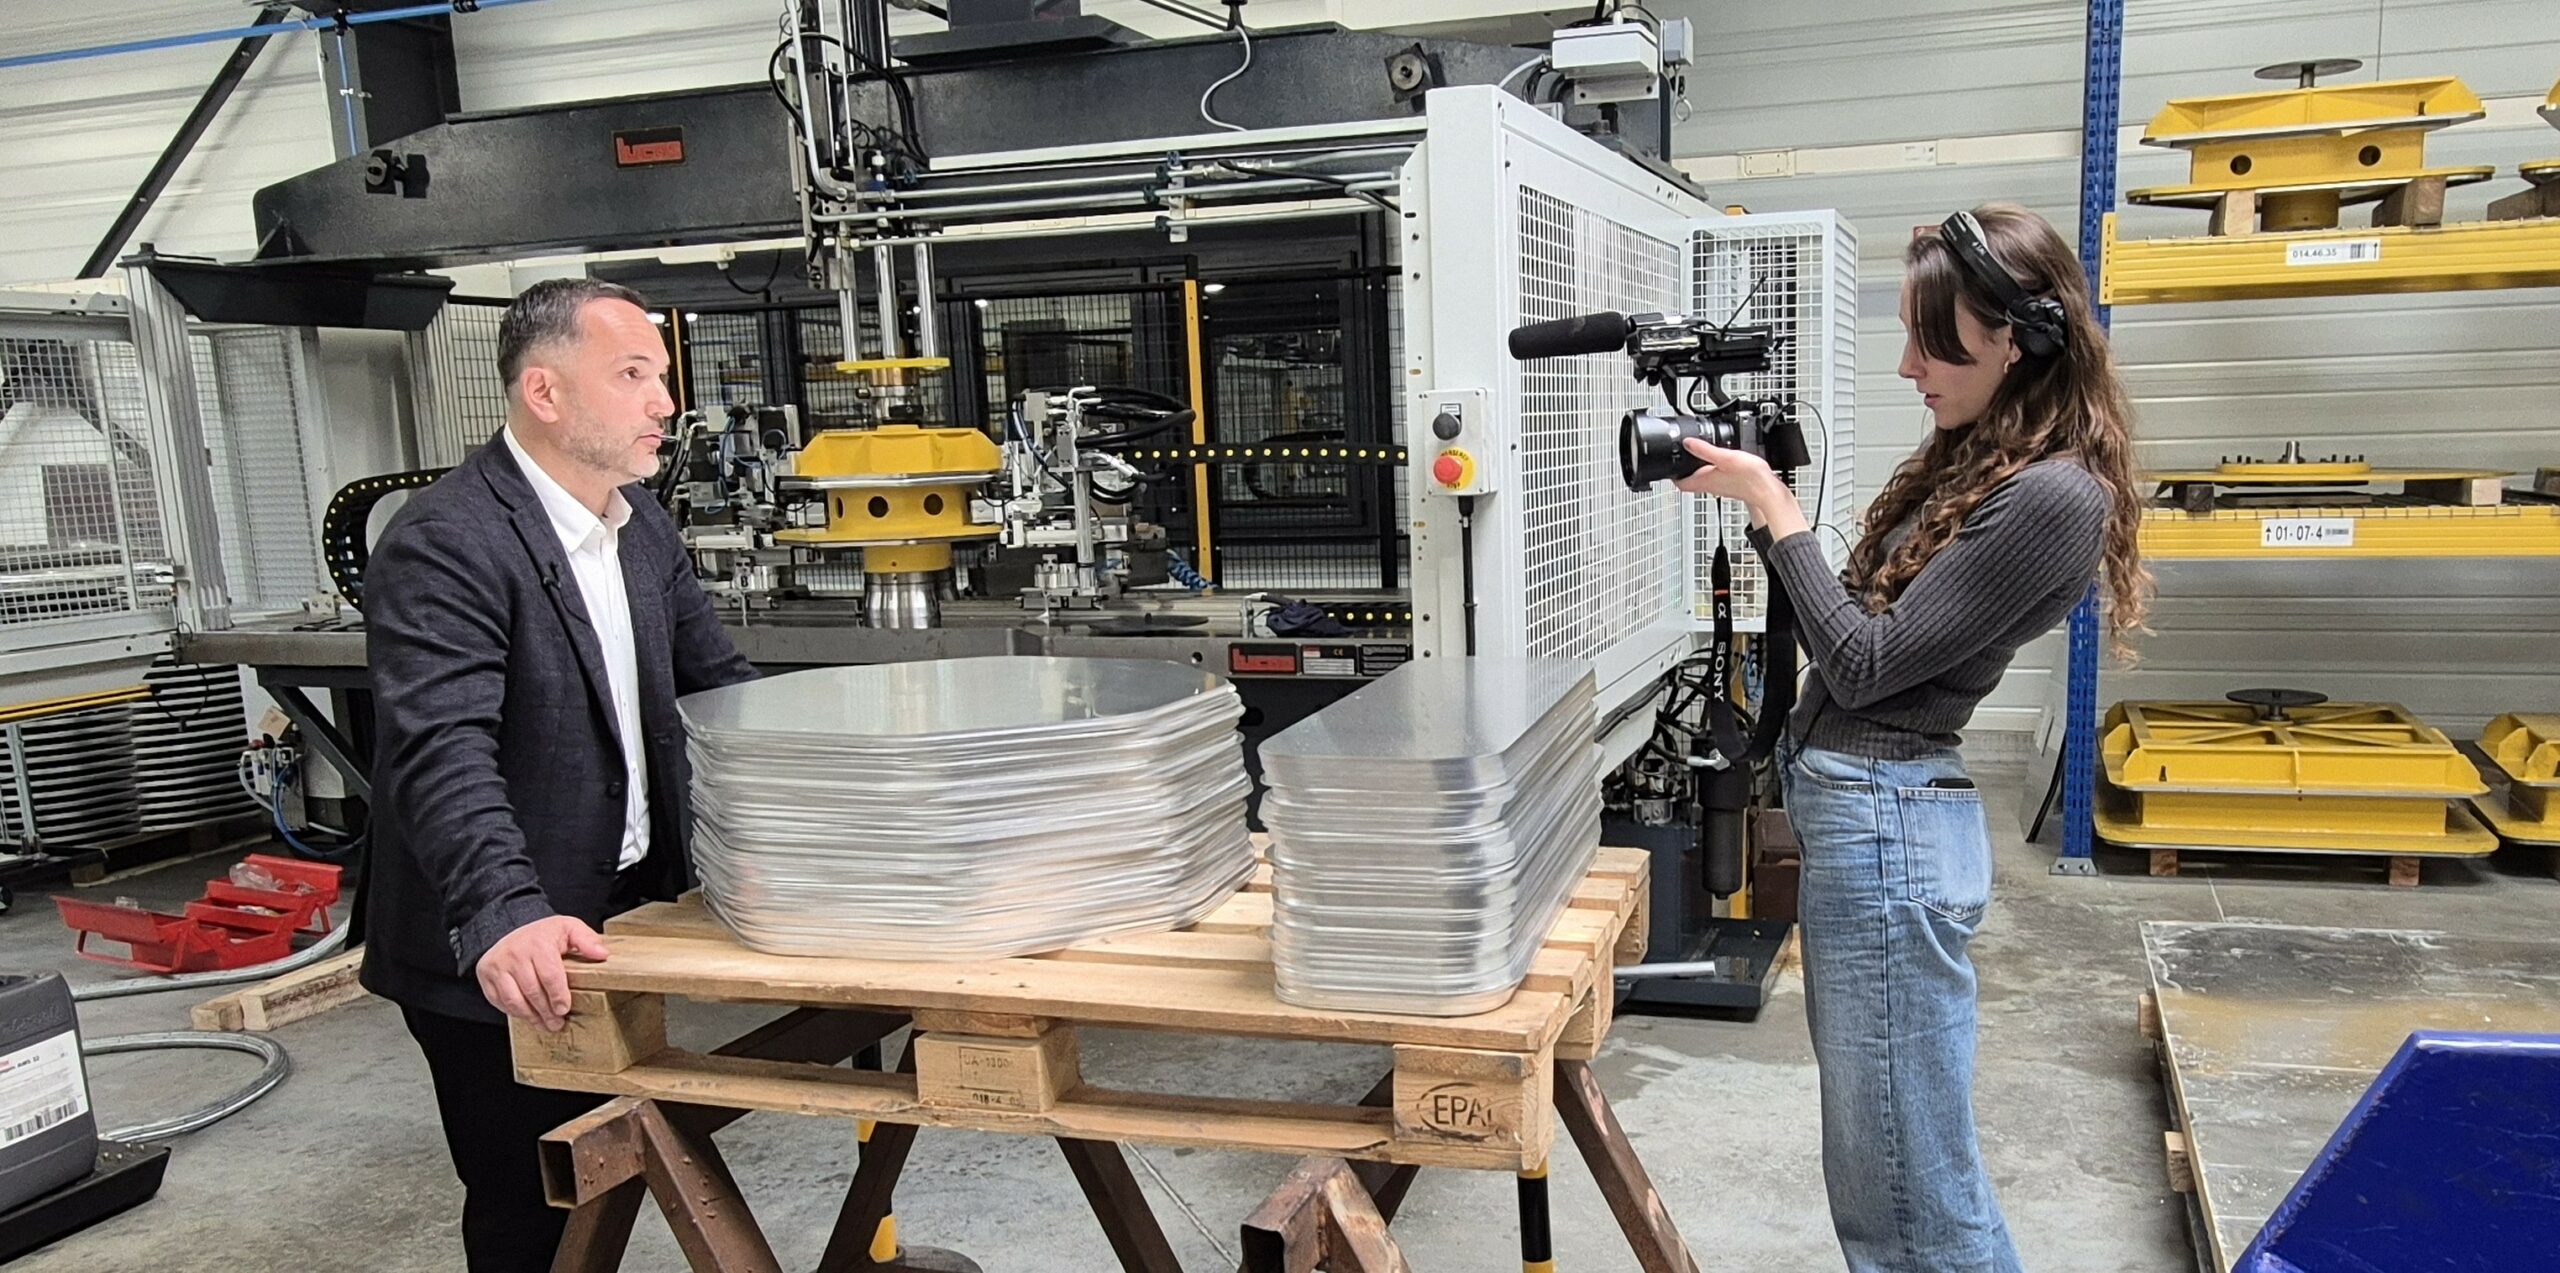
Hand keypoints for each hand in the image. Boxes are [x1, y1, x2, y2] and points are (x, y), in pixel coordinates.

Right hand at [475, 916, 608, 1030]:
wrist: (509, 928)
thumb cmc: (543, 934)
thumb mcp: (568, 928)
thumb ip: (586, 940)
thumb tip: (602, 954)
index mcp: (537, 943)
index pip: (550, 975)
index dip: (558, 996)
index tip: (565, 1009)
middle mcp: (514, 954)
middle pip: (532, 991)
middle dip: (546, 1012)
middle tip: (557, 1024)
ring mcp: (497, 965)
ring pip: (514, 1000)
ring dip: (531, 1016)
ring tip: (544, 1024)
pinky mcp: (486, 975)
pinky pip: (500, 1001)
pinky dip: (515, 1012)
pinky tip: (528, 1016)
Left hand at [1671, 438, 1781, 506]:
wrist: (1768, 491)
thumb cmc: (1750, 477)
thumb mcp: (1724, 457)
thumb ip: (1704, 450)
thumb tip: (1687, 443)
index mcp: (1705, 481)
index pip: (1680, 484)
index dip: (1671, 476)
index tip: (1669, 466)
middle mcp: (1711, 487)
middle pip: (1690, 483)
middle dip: (1683, 473)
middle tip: (1681, 461)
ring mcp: (1721, 487)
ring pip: (1702, 482)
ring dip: (1698, 472)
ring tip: (1697, 460)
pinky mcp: (1731, 486)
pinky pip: (1716, 479)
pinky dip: (1713, 472)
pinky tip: (1720, 464)